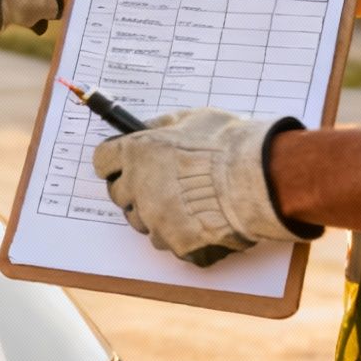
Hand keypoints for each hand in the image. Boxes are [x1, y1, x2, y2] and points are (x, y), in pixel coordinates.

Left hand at [91, 109, 321, 266]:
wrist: (257, 179)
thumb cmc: (229, 144)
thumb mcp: (193, 119)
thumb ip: (164, 125)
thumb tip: (149, 127)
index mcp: (136, 152)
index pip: (103, 160)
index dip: (114, 163)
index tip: (122, 165)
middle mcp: (138, 185)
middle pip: (120, 194)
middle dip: (135, 190)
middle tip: (160, 186)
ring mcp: (154, 216)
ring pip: (142, 221)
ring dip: (155, 214)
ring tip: (185, 206)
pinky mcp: (173, 240)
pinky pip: (167, 241)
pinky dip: (178, 235)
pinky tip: (199, 223)